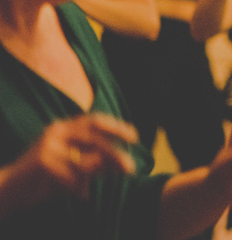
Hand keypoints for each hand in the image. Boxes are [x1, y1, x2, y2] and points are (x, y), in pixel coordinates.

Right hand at [9, 114, 137, 203]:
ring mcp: (48, 144)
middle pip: (94, 137)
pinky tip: (82, 195)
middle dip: (115, 152)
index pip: (94, 120)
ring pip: (83, 159)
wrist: (8, 190)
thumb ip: (95, 163)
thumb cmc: (42, 179)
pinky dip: (79, 187)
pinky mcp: (42, 161)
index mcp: (63, 128)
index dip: (116, 126)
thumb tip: (123, 164)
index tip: (135, 136)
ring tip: (103, 184)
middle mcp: (56, 131)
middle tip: (131, 166)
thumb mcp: (72, 167)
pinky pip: (71, 175)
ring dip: (99, 174)